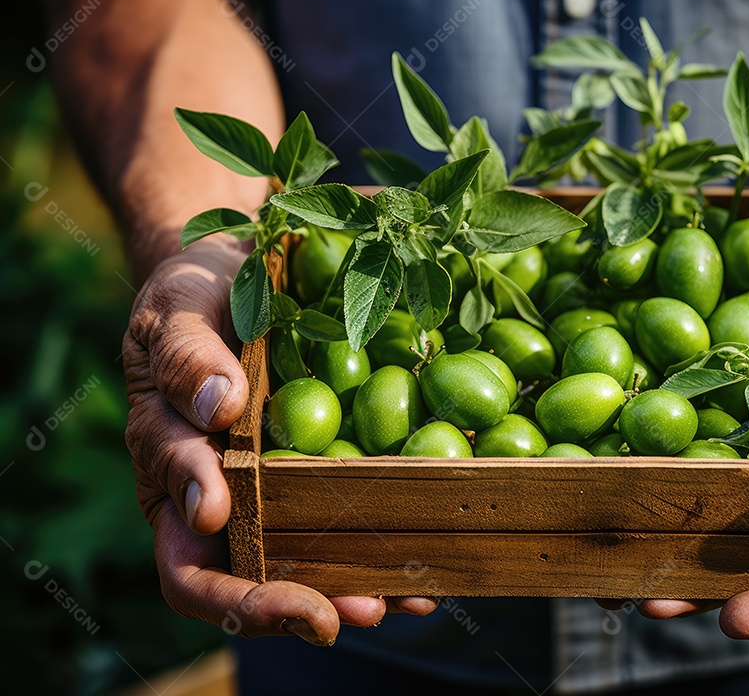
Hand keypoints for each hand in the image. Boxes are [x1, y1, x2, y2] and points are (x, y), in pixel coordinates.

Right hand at [122, 237, 436, 644]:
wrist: (243, 276)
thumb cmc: (195, 295)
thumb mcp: (178, 313)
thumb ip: (187, 359)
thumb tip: (219, 410)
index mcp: (175, 480)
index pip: (188, 561)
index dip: (215, 580)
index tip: (253, 552)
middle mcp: (230, 504)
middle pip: (255, 582)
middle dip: (294, 604)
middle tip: (338, 616)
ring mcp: (285, 491)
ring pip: (316, 563)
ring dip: (356, 587)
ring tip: (403, 599)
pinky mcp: (331, 467)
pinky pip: (359, 515)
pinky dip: (391, 541)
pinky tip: (430, 559)